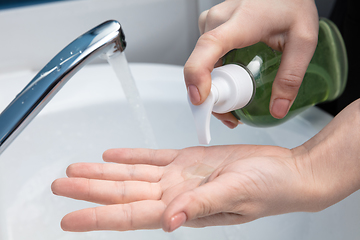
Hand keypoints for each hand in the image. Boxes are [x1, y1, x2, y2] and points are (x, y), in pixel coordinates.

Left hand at [52, 99, 359, 232]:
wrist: (285, 172)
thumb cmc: (268, 187)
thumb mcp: (235, 195)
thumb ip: (199, 207)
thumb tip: (168, 222)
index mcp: (183, 206)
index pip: (130, 215)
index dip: (98, 217)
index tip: (69, 218)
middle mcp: (175, 194)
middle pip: (122, 193)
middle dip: (89, 191)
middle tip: (59, 186)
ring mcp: (179, 177)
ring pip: (131, 175)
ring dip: (103, 173)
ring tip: (76, 171)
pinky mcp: (188, 160)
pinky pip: (152, 158)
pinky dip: (131, 157)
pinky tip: (112, 157)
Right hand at [186, 0, 318, 126]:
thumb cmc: (291, 4)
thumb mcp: (303, 40)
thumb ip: (291, 76)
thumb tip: (277, 108)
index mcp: (241, 22)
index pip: (208, 47)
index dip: (197, 74)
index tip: (200, 99)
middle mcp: (218, 21)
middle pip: (201, 65)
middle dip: (211, 97)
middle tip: (233, 117)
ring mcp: (212, 23)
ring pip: (201, 64)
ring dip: (212, 89)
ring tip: (235, 102)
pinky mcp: (211, 28)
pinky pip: (204, 58)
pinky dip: (212, 76)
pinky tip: (229, 84)